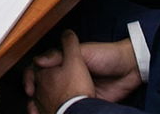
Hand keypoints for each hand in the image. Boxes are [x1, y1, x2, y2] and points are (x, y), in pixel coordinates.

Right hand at [24, 33, 142, 112]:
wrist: (129, 69)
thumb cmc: (106, 55)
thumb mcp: (82, 51)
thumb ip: (60, 55)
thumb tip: (37, 61)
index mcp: (64, 62)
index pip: (41, 70)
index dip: (32, 78)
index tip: (30, 87)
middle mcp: (67, 77)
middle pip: (45, 87)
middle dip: (37, 96)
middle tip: (35, 103)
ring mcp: (76, 90)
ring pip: (56, 99)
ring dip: (48, 105)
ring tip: (44, 111)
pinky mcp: (87, 102)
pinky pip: (72, 108)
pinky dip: (64, 111)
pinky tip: (58, 113)